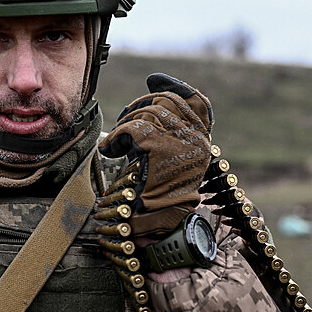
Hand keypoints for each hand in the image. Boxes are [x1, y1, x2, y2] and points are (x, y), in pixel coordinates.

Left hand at [99, 74, 212, 232]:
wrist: (169, 231)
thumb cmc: (165, 205)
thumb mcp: (172, 170)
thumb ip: (167, 145)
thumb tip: (145, 120)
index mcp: (202, 144)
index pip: (196, 103)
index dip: (176, 87)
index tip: (156, 79)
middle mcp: (197, 140)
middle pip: (166, 102)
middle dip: (140, 105)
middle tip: (124, 120)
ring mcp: (180, 142)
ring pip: (148, 112)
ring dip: (126, 123)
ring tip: (117, 143)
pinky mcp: (159, 148)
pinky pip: (132, 128)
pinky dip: (117, 138)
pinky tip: (109, 150)